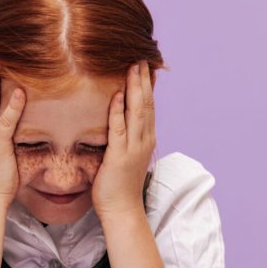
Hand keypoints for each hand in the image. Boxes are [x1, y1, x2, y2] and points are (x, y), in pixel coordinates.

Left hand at [92, 61, 155, 219]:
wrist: (122, 210)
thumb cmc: (119, 185)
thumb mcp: (126, 156)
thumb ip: (124, 139)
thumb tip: (117, 122)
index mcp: (145, 139)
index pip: (149, 107)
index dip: (148, 86)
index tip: (145, 67)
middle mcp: (144, 140)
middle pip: (147, 104)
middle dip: (144, 80)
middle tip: (141, 58)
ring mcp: (134, 148)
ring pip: (138, 111)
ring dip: (135, 88)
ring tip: (134, 67)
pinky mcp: (120, 155)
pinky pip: (119, 128)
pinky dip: (119, 110)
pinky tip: (119, 94)